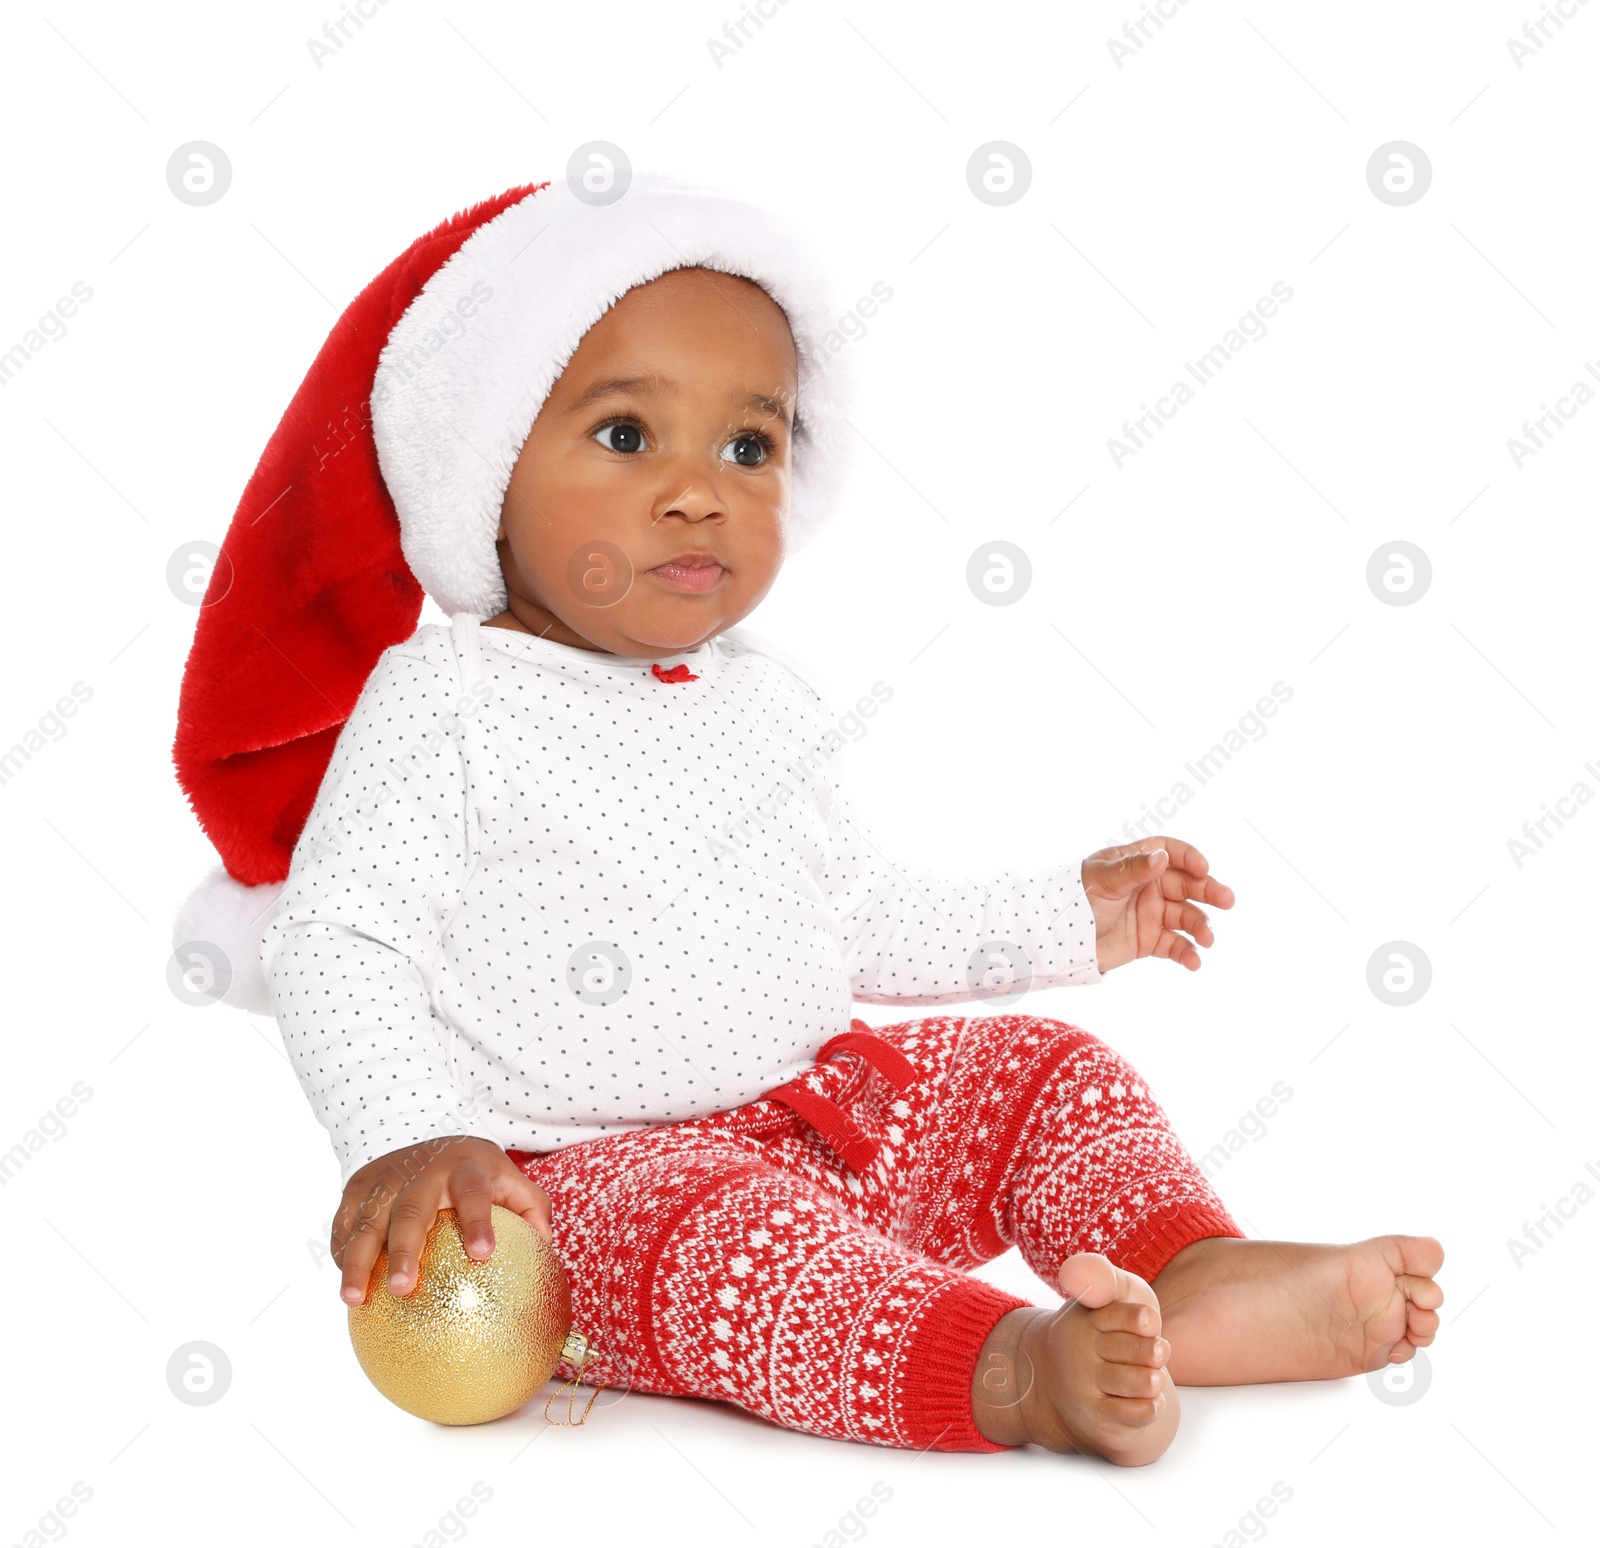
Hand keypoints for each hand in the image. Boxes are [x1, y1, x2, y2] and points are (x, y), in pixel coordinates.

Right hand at [332, 1134, 553, 1305]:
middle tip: (404, 1288)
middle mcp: (422, 1171)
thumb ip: (533, 1210)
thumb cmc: (474, 1172)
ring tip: (355, 1299)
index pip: (474, 1193)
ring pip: (367, 1221)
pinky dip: (342, 1255)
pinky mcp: (356, 1189)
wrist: (422, 1131)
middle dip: (405, 1248)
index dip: (478, 1221)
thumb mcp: (508, 1178)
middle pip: (411, 1210)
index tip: (483, 1254)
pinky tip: (347, 1287)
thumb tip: (545, 1254)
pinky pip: (344, 1226)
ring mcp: (385, 1179)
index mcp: (465, 1168)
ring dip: (358, 1261)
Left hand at [1081, 837, 1233, 974]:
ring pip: (1186, 916)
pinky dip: (1187, 953)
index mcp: (1137, 863)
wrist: (1059, 939)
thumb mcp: (1103, 880)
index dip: (1189, 858)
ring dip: (1201, 926)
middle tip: (1227, 900)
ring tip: (1208, 939)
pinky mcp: (1149, 940)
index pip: (1170, 853)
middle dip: (1208, 892)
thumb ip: (1133, 870)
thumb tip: (1161, 857)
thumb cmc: (1076, 898)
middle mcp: (1149, 886)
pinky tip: (1194, 961)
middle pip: (1186, 885)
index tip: (1203, 869)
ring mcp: (1151, 913)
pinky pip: (1175, 945)